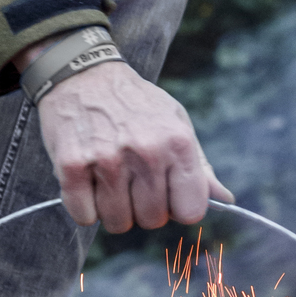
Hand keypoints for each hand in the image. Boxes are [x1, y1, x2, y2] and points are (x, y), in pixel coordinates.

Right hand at [31, 59, 232, 232]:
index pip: (191, 211)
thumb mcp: (176, 122)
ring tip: (108, 178)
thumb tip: (224, 200)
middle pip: (152, 220)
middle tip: (131, 180)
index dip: (177, 207)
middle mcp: (146, 152)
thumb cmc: (136, 104)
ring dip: (112, 209)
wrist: (83, 73)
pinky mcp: (71, 166)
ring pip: (117, 223)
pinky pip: (84, 216)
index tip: (166, 195)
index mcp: (177, 142)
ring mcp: (107, 160)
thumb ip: (199, 166)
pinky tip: (87, 180)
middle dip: (142, 208)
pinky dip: (84, 207)